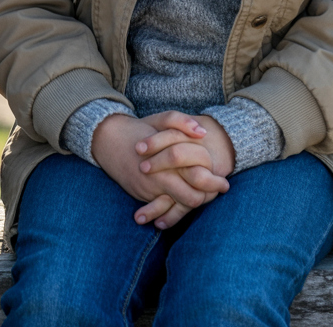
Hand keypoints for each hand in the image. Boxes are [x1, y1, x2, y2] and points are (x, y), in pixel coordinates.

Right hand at [91, 111, 228, 229]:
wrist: (108, 140)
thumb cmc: (138, 129)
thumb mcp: (159, 119)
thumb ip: (181, 121)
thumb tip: (202, 132)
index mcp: (169, 157)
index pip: (200, 177)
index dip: (215, 183)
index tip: (224, 183)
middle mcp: (161, 176)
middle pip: (192, 198)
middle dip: (207, 198)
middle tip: (216, 194)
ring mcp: (150, 188)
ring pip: (178, 207)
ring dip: (191, 206)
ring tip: (201, 199)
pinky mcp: (142, 195)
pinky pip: (162, 210)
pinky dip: (173, 213)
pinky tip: (182, 206)